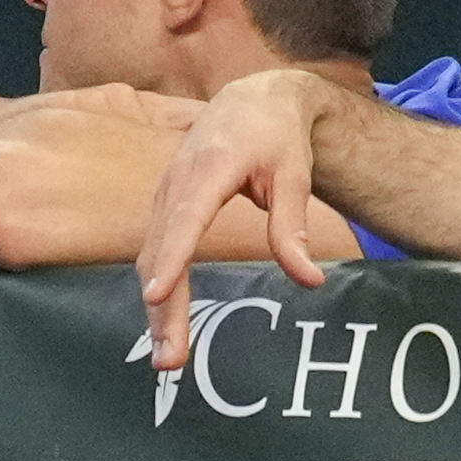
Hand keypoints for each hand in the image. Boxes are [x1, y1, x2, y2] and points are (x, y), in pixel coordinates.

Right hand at [137, 69, 342, 367]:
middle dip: (163, 309)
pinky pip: (153, 253)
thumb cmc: (277, 137)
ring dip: (158, 310)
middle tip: (170, 360)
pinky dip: (158, 290)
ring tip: (168, 356)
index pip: (185, 220)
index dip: (171, 259)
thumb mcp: (294, 177)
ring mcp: (164, 195)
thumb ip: (293, 229)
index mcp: (210, 169)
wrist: (252, 100)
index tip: (157, 296)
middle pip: (160, 253)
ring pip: (150, 259)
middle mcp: (176, 183)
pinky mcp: (163, 207)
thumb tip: (309, 281)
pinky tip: (164, 325)